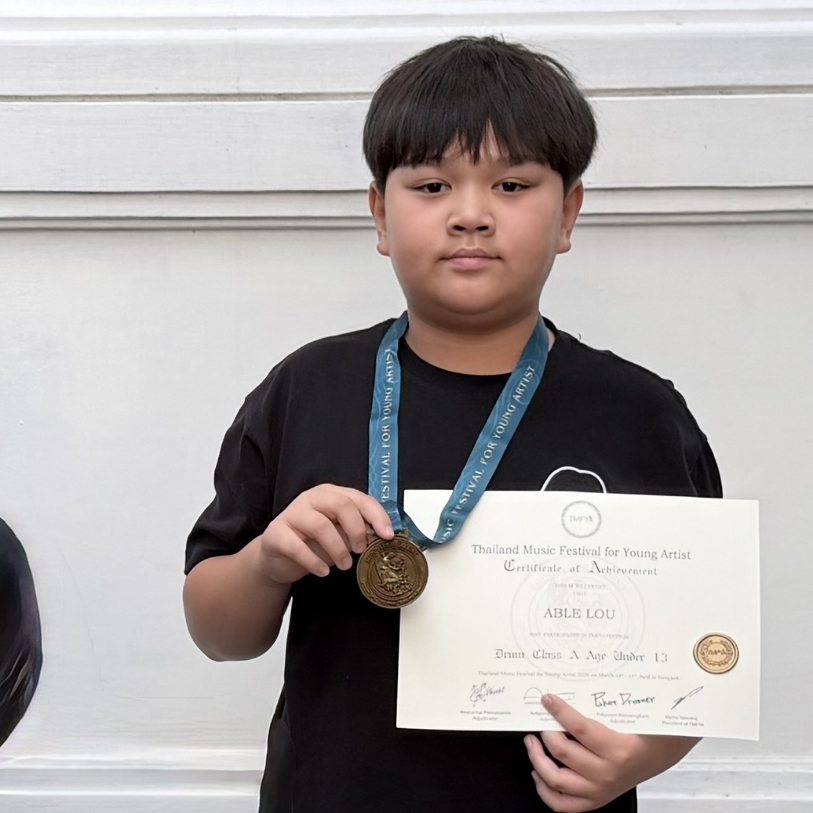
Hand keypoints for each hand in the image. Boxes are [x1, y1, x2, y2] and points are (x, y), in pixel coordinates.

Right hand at [254, 484, 393, 585]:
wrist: (277, 557)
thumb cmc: (311, 543)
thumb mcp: (339, 535)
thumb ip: (357, 531)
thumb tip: (381, 537)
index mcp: (330, 495)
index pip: (358, 498)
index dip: (376, 515)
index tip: (387, 534)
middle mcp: (311, 499)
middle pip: (341, 505)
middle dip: (357, 529)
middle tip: (361, 549)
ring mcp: (292, 514)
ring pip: (320, 525)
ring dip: (338, 548)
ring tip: (344, 565)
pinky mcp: (276, 534)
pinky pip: (296, 546)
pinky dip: (314, 562)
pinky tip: (323, 571)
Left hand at [524, 694, 698, 811]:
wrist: (659, 753)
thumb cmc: (643, 731)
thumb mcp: (626, 714)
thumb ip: (599, 703)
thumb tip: (570, 687)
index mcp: (617, 749)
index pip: (580, 728)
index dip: (560, 711)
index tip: (548, 699)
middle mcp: (606, 773)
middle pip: (563, 752)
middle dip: (545, 733)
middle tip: (538, 721)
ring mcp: (599, 790)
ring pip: (557, 779)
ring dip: (538, 759)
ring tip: (532, 743)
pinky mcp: (594, 800)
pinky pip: (562, 803)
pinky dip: (545, 790)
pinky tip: (538, 772)